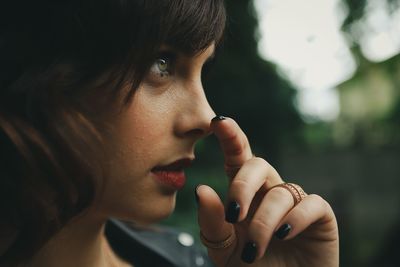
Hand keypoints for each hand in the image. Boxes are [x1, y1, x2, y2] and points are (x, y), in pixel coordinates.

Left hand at [196, 117, 338, 266]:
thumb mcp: (223, 249)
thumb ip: (212, 222)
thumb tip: (202, 189)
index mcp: (245, 193)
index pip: (237, 158)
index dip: (230, 137)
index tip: (218, 122)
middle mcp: (269, 191)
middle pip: (258, 164)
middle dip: (242, 186)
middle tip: (232, 214)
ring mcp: (295, 202)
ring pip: (280, 193)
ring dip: (263, 222)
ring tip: (254, 251)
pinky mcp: (320, 216)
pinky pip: (311, 204)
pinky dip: (295, 219)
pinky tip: (284, 235)